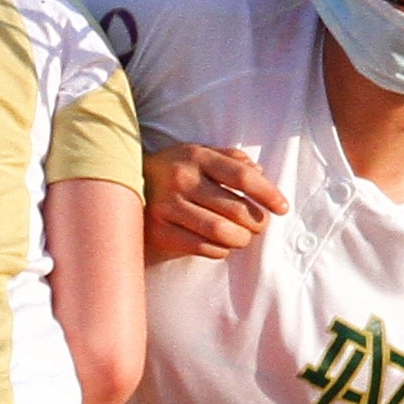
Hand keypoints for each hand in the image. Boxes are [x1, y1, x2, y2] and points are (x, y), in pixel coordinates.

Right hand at [141, 143, 287, 264]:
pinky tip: (221, 245)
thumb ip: (231, 158)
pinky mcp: (159, 231)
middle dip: (257, 222)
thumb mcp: (198, 153)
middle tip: (259, 226)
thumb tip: (260, 173)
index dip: (268, 194)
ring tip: (243, 237)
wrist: (121, 183)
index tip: (283, 208)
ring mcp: (167, 207)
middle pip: (236, 208)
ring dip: (241, 239)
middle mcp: (181, 180)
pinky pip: (203, 247)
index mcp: (196, 157)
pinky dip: (220, 250)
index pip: (243, 177)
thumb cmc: (172, 169)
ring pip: (222, 232)